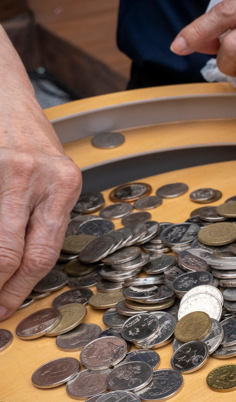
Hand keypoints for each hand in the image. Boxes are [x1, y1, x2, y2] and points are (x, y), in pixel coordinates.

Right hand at [0, 27, 81, 319]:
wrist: (4, 93)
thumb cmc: (30, 140)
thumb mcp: (55, 175)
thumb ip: (45, 216)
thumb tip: (24, 269)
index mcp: (65, 184)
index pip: (43, 252)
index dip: (21, 287)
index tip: (6, 308)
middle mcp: (36, 177)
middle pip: (10, 252)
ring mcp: (6, 169)